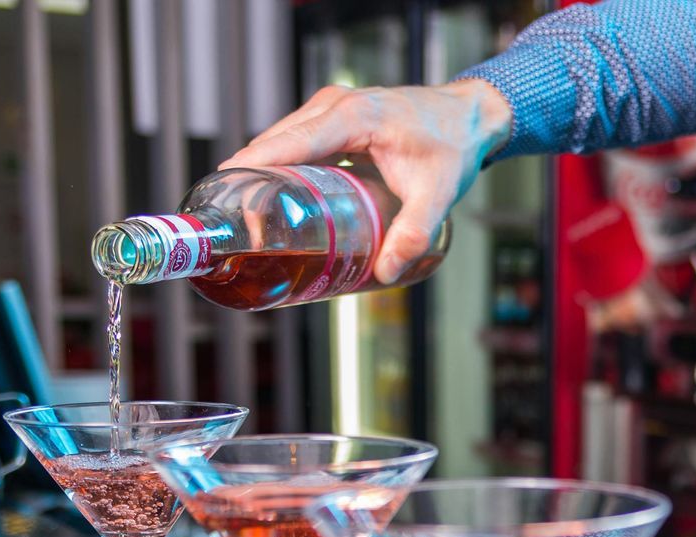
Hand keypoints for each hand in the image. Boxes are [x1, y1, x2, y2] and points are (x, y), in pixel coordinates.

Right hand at [224, 80, 513, 283]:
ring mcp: (331, 109)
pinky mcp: (333, 119)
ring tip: (247, 217)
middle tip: (239, 226)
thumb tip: (385, 272)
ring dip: (262, 173)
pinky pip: (297, 142)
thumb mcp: (437, 195)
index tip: (227, 192)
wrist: (467, 117)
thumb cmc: (452, 146)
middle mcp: (334, 106)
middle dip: (251, 179)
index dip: (255, 165)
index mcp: (353, 117)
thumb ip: (412, 234)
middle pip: (276, 142)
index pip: (291, 141)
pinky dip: (281, 166)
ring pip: (282, 141)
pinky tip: (273, 198)